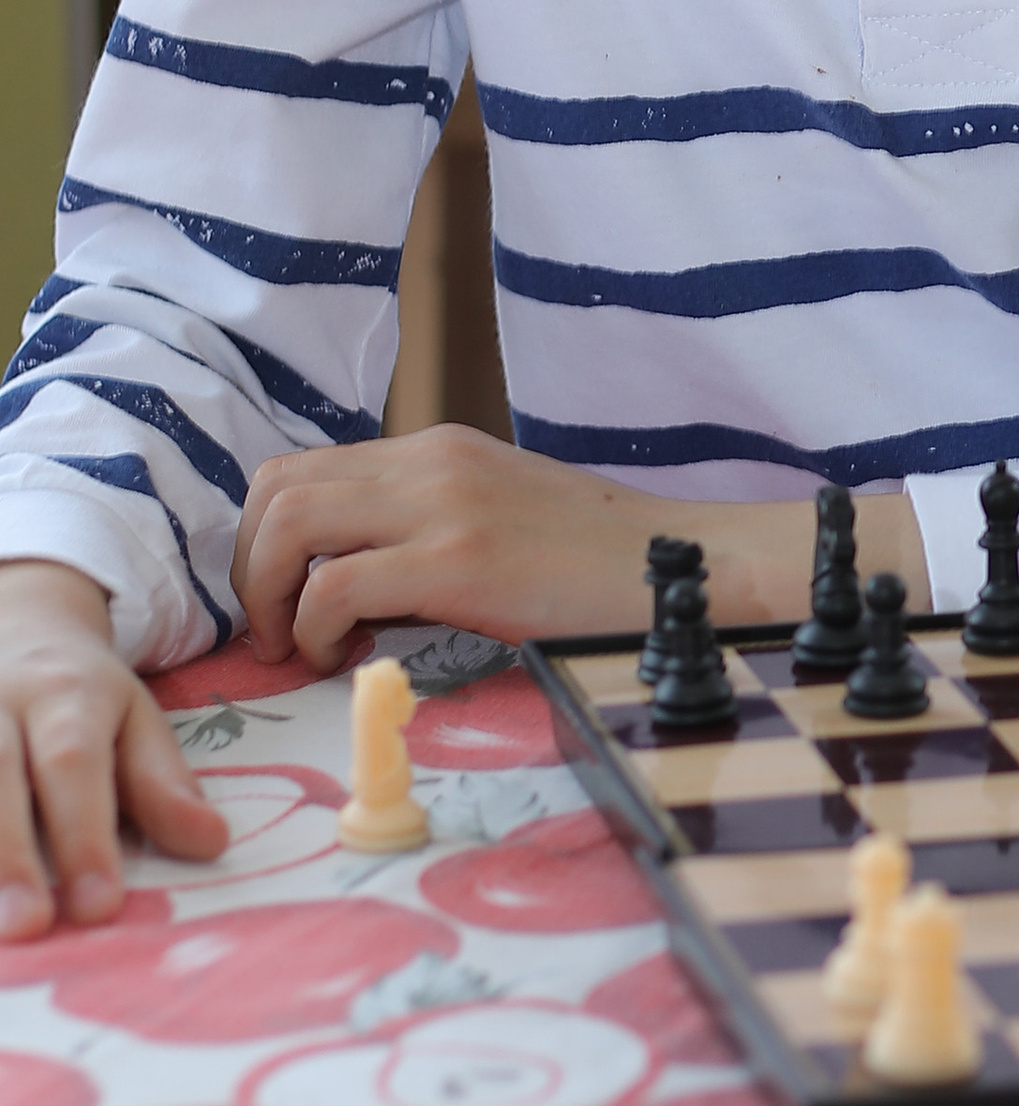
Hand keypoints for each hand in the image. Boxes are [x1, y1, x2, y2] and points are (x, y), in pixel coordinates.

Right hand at [0, 565, 227, 935]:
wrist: (16, 626)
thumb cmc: (82, 695)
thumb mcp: (135, 720)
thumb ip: (164, 784)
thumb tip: (212, 843)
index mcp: (66, 692)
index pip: (73, 762)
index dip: (83, 834)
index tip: (99, 907)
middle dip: (10, 855)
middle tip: (30, 926)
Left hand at [231, 429, 837, 665]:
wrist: (681, 566)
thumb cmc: (598, 563)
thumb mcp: (500, 517)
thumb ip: (427, 529)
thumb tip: (353, 584)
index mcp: (435, 449)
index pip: (299, 469)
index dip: (264, 540)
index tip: (286, 601)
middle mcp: (428, 461)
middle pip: (274, 487)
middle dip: (250, 568)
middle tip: (277, 630)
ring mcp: (441, 505)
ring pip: (289, 523)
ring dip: (270, 595)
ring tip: (300, 647)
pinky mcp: (458, 560)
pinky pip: (337, 585)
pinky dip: (316, 629)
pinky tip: (347, 657)